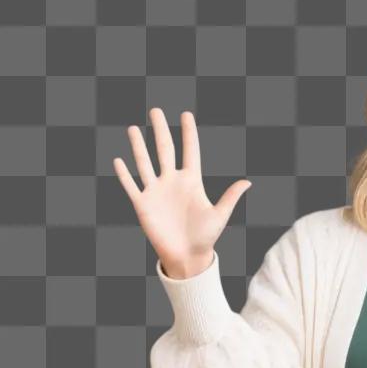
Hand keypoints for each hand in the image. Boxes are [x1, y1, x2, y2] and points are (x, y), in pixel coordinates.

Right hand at [113, 107, 251, 277]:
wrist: (188, 256)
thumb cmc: (206, 237)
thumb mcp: (219, 215)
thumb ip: (230, 197)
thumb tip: (247, 182)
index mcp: (192, 181)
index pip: (190, 151)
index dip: (188, 133)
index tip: (186, 114)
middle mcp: (172, 182)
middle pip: (165, 150)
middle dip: (160, 130)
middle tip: (155, 110)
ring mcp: (157, 192)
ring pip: (145, 163)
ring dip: (139, 146)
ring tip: (134, 128)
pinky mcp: (143, 205)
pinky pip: (131, 186)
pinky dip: (124, 175)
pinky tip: (118, 160)